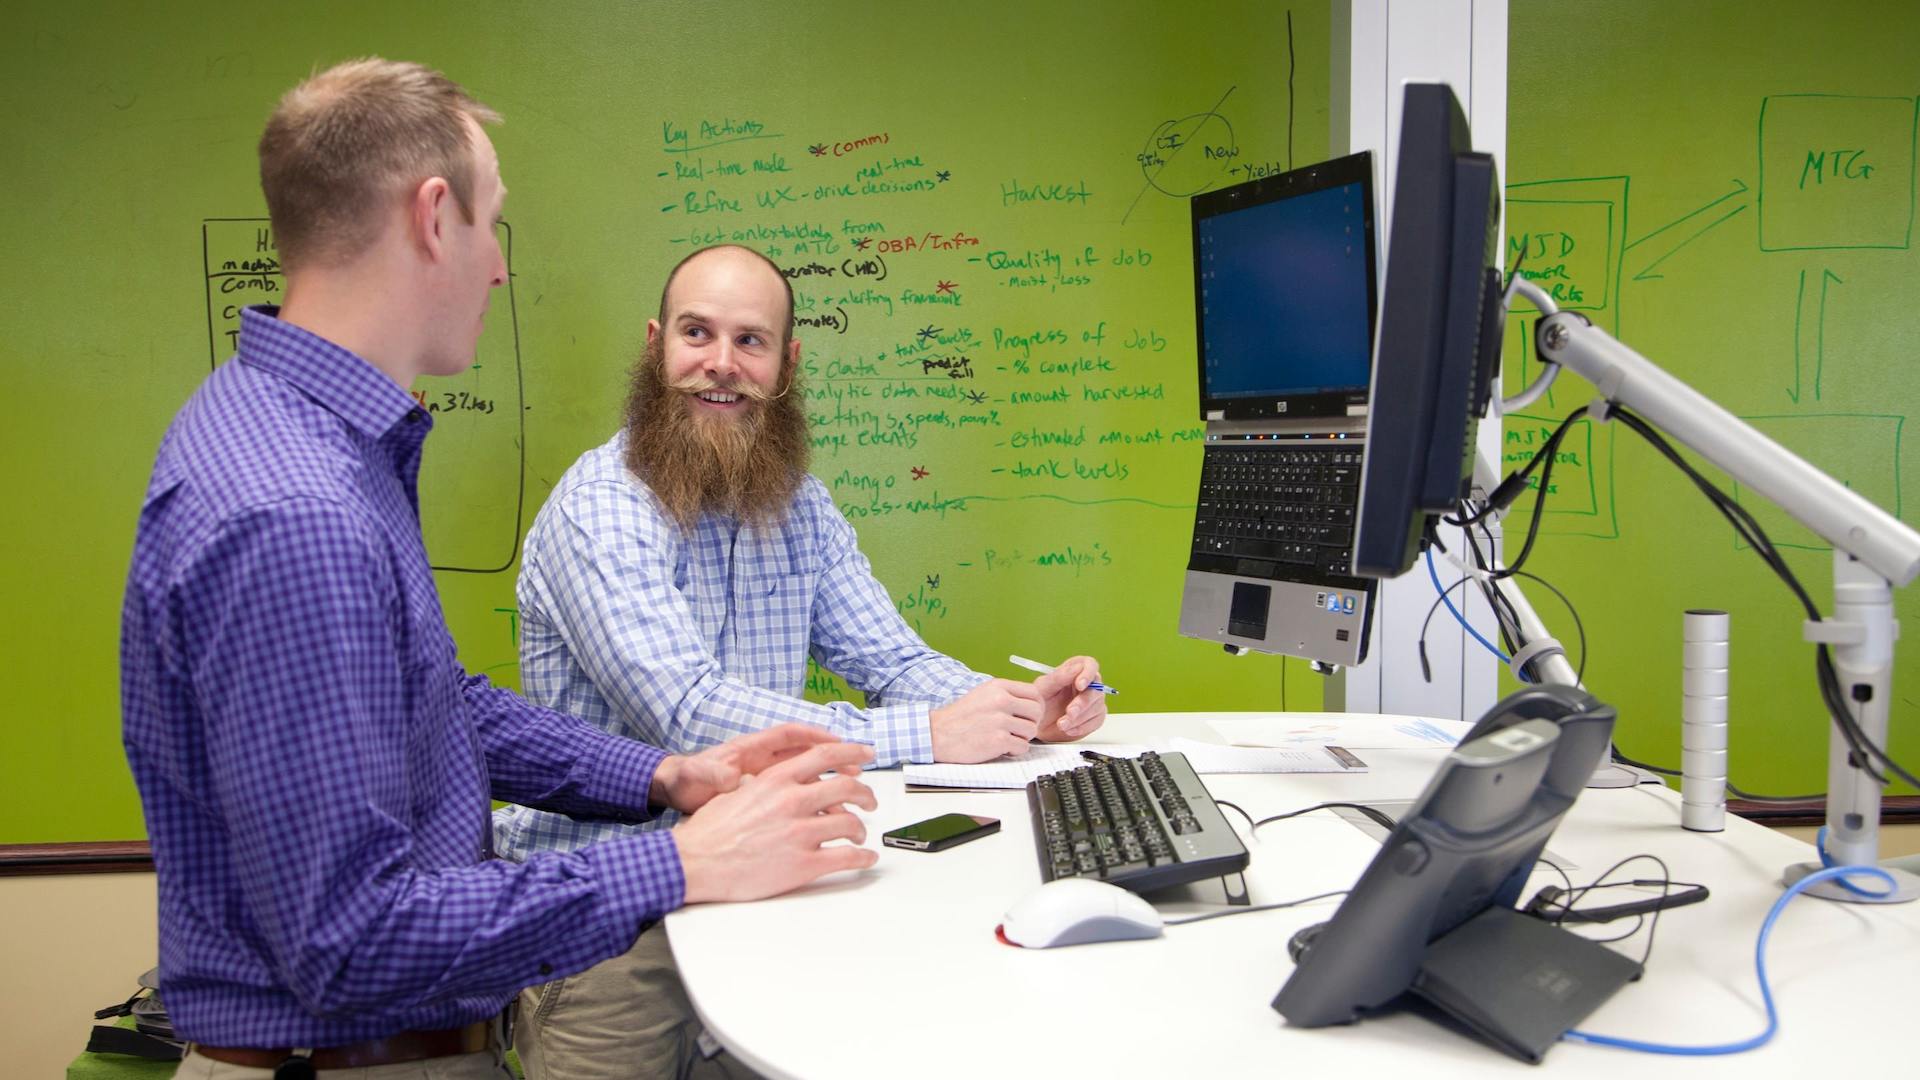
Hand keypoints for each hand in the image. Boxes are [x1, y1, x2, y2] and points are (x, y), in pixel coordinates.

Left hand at [650, 723, 843, 813]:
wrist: (674, 792)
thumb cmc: (686, 779)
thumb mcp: (697, 776)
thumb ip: (713, 775)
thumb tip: (728, 778)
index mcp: (750, 749)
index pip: (789, 735)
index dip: (815, 735)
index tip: (838, 741)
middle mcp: (762, 760)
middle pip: (806, 753)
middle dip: (834, 756)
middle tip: (859, 763)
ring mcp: (765, 778)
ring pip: (806, 775)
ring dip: (829, 779)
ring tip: (854, 788)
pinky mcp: (764, 796)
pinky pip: (796, 795)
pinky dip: (814, 800)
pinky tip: (829, 813)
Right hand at [675, 741, 878, 903]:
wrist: (695, 862)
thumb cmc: (709, 831)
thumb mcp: (737, 791)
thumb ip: (768, 784)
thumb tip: (786, 782)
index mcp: (776, 780)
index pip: (824, 755)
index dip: (851, 751)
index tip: (866, 754)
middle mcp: (792, 801)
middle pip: (847, 787)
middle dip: (866, 794)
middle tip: (870, 801)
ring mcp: (800, 833)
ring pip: (851, 823)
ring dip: (861, 829)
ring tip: (860, 835)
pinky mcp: (803, 865)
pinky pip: (846, 858)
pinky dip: (862, 858)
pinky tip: (865, 859)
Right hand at [930, 678, 1043, 762]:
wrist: (937, 733)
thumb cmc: (960, 717)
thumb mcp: (983, 694)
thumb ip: (1007, 695)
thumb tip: (1033, 703)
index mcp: (998, 687)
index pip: (1035, 693)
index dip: (1036, 707)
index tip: (1028, 716)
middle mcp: (1001, 701)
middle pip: (1037, 712)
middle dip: (1031, 723)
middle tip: (1018, 730)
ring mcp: (1000, 721)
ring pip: (1031, 731)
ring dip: (1022, 738)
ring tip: (1006, 738)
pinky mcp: (998, 740)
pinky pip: (1022, 747)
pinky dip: (1014, 751)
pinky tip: (1001, 748)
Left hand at [1033, 655, 1108, 742]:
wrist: (1039, 725)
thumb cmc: (1040, 701)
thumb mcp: (1043, 688)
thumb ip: (1058, 677)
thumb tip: (1076, 668)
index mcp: (1075, 670)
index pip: (1090, 665)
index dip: (1088, 674)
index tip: (1080, 685)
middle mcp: (1088, 684)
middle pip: (1096, 689)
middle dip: (1082, 703)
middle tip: (1069, 712)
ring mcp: (1094, 701)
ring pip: (1096, 707)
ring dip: (1078, 718)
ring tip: (1061, 724)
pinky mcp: (1096, 717)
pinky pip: (1096, 721)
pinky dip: (1082, 727)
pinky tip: (1068, 729)